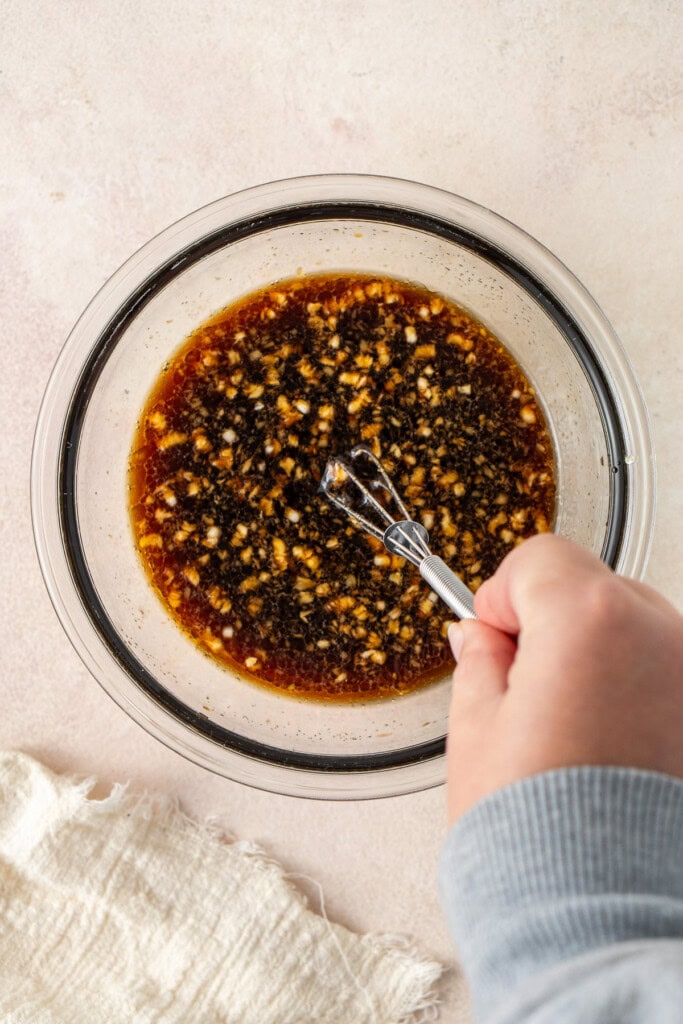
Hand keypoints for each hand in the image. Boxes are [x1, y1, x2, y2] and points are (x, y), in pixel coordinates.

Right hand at [446, 534, 682, 822]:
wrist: (600, 920)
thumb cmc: (534, 836)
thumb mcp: (476, 730)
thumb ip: (480, 662)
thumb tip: (481, 638)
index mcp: (591, 621)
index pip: (541, 559)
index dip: (503, 595)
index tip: (490, 636)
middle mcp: (661, 636)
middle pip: (593, 589)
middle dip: (552, 625)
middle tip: (523, 689)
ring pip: (634, 632)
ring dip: (598, 658)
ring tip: (570, 731)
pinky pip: (666, 678)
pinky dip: (636, 693)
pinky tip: (608, 747)